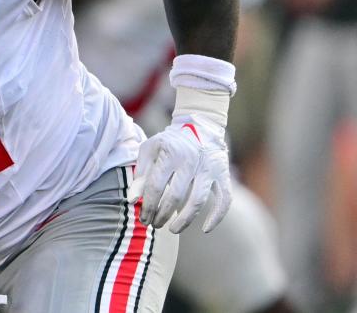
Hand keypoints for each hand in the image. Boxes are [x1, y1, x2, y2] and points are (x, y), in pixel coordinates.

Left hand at [127, 112, 232, 233]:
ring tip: (173, 230)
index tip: (143, 218)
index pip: (155, 186)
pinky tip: (205, 229)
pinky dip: (216, 217)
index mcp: (170, 153)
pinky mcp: (223, 174)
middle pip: (175, 196)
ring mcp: (209, 168)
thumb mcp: (149, 150)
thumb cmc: (169, 143)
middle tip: (155, 225)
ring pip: (198, 200)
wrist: (200, 127)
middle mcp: (191, 160)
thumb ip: (140, 174)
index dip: (148, 205)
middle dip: (162, 215)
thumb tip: (133, 201)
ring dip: (185, 220)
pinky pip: (224, 200)